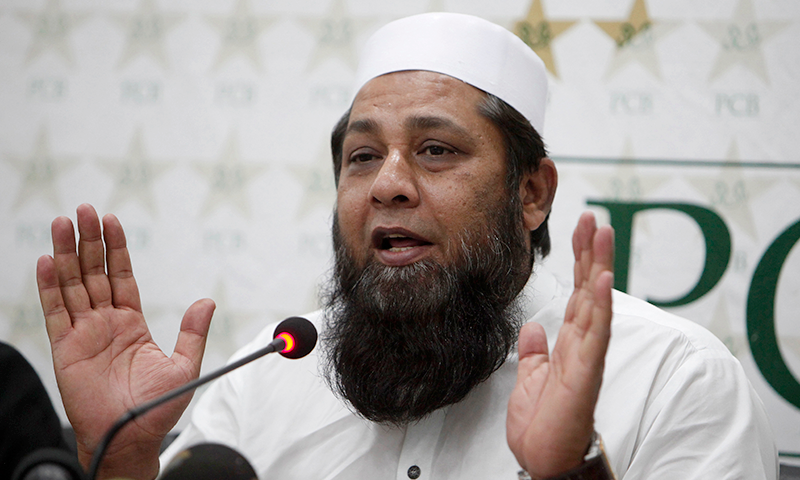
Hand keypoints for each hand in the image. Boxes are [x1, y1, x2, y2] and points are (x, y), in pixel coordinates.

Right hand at [36, 204, 214, 479]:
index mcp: (132, 322)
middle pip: (93, 272)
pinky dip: (49, 286)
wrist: (130, 439)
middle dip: (89, 240)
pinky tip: (47, 260)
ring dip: (66, 253)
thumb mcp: (185, 366)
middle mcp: (105, 322)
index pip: (121, 276)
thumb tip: (207, 302)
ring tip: (62, 223)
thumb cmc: (157, 408)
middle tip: (83, 209)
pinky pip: (55, 311)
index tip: (111, 220)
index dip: (116, 248)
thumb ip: (192, 333)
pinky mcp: (65, 347)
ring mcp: (83, 333)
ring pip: (72, 284)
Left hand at [507, 211, 613, 478]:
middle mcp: (582, 344)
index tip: (580, 228)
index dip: (579, 260)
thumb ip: (536, 351)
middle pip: (590, 288)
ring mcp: (587, 356)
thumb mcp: (531, 378)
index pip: (578, 292)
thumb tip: (534, 327)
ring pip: (596, 302)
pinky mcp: (586, 372)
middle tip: (593, 216)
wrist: (543, 459)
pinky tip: (602, 280)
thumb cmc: (542, 424)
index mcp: (569, 343)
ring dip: (599, 266)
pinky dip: (600, 305)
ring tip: (603, 232)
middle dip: (591, 251)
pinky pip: (595, 333)